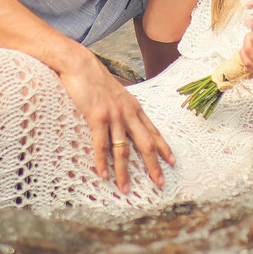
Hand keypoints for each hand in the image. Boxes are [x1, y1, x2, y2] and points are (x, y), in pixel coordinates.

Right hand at [58, 51, 173, 193]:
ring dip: (124, 172)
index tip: (172, 161)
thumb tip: (124, 119)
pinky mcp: (98, 117)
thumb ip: (122, 107)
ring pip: (123, 149)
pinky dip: (102, 162)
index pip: (153, 131)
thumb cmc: (95, 79)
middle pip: (145, 144)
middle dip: (153, 165)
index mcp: (134, 107)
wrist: (80, 64)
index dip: (164, 147)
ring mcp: (114, 115)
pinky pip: (102, 144)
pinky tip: (103, 174)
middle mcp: (128, 113)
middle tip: (159, 183)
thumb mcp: (115, 93)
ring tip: (125, 188)